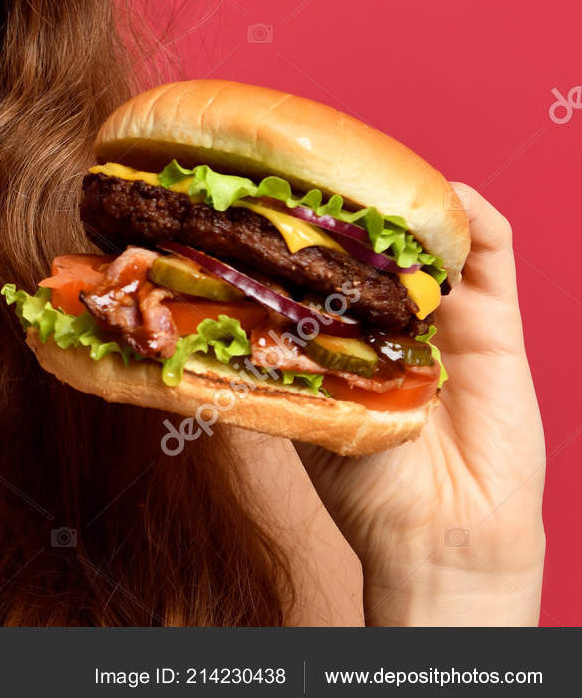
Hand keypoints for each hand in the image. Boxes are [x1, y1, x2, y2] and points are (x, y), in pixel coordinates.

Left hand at [296, 183, 545, 624]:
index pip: (318, 261)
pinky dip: (475, 219)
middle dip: (348, 202)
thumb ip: (268, 354)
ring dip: (406, 200)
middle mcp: (388, 316)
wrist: (437, 535)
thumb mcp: (300, 406)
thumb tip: (200, 305)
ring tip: (375, 172)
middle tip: (316, 162)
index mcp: (339, 331)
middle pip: (372, 241)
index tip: (262, 187)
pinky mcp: (497, 324)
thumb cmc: (363, 483)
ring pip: (428, 238)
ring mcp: (444, 315)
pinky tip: (450, 195)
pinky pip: (494, 257)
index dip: (295, 225)